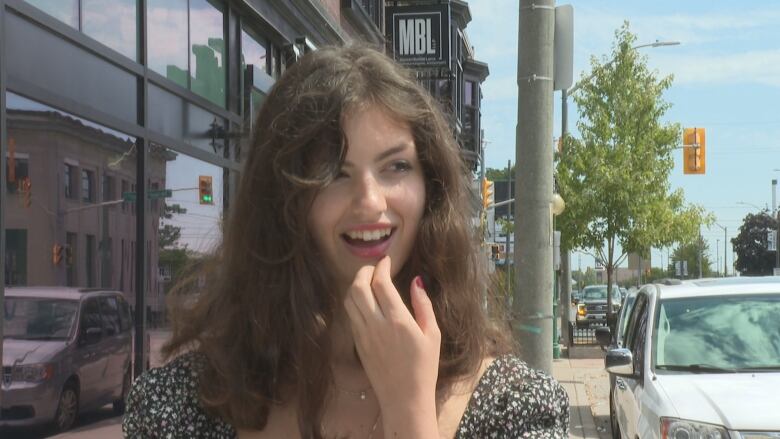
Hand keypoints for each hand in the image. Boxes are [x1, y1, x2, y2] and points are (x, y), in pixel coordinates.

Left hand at [343, 256, 440, 433]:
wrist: (404, 399)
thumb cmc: (424, 368)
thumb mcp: (432, 334)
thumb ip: (423, 305)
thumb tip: (416, 281)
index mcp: (398, 321)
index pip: (381, 283)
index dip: (382, 266)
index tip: (387, 261)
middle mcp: (376, 325)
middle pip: (358, 287)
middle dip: (364, 272)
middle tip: (375, 269)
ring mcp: (363, 335)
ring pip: (349, 300)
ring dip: (356, 286)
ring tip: (369, 283)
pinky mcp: (357, 344)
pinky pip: (350, 315)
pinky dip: (355, 302)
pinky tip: (367, 302)